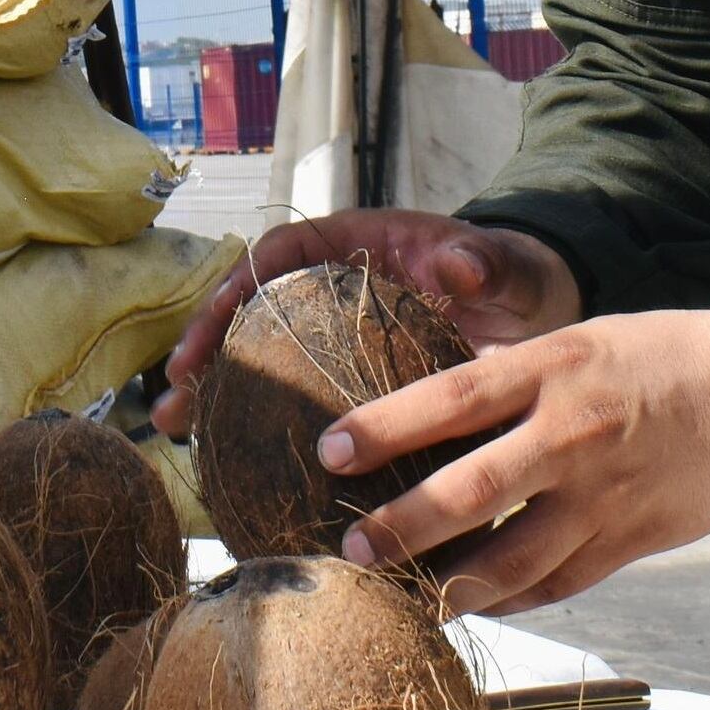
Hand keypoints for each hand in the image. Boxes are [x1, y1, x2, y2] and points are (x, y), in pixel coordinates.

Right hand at [155, 209, 583, 438]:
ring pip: (264, 354)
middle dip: (208, 348)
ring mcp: (337, 332)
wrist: (534, 308)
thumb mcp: (506, 267)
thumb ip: (485, 262)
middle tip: (174, 396)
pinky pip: (296, 393)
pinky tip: (239, 465)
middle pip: (253, 307)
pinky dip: (263, 422)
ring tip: (180, 436)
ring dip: (220, 391)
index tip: (209, 326)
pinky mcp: (348, 376)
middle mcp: (334, 284)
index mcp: (358, 243)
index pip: (280, 253)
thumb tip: (460, 261)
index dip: (236, 287)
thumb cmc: (514, 276)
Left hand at [323, 307, 709, 617]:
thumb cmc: (661, 357)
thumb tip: (439, 402)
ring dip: (452, 583)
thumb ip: (514, 375)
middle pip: (470, 490)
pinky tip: (478, 602)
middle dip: (403, 524)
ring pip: (512, 558)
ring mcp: (601, 495)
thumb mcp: (580, 339)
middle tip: (354, 544)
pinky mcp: (630, 540)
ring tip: (408, 594)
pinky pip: (559, 583)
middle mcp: (570, 434)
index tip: (329, 448)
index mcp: (553, 369)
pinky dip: (513, 599)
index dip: (385, 425)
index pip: (452, 397)